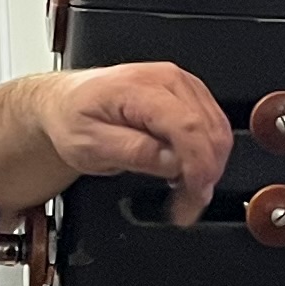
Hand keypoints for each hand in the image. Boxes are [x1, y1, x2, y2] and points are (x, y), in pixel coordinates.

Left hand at [32, 62, 232, 226]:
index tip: (193, 196)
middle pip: (211, 129)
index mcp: (141, 88)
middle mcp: (168, 80)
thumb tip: (172, 162)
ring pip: (218, 129)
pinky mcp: (189, 95)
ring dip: (209, 166)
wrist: (65, 103)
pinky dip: (207, 154)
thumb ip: (134, 152)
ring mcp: (182, 85)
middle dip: (206, 173)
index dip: (198, 166)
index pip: (188, 127)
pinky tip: (187, 170)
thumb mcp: (90, 146)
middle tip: (187, 205)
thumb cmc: (73, 119)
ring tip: (185, 191)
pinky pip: (214, 126)